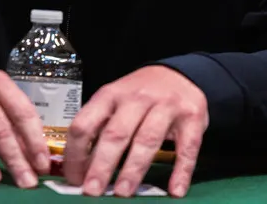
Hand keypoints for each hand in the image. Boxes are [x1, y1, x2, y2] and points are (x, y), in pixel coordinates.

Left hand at [63, 66, 207, 198]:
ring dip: (134, 169)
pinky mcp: (192, 116)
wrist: (179, 74)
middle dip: (102, 165)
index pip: (85, 123)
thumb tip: (81, 168)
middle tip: (93, 191)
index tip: (74, 178)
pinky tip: (174, 190)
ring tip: (123, 193)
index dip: (76, 153)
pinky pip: (186, 147)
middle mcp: (136, 98)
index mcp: (110, 95)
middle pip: (116, 133)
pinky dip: (181, 170)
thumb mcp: (115, 101)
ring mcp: (165, 106)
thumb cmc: (140, 95)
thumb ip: (100, 128)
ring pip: (147, 140)